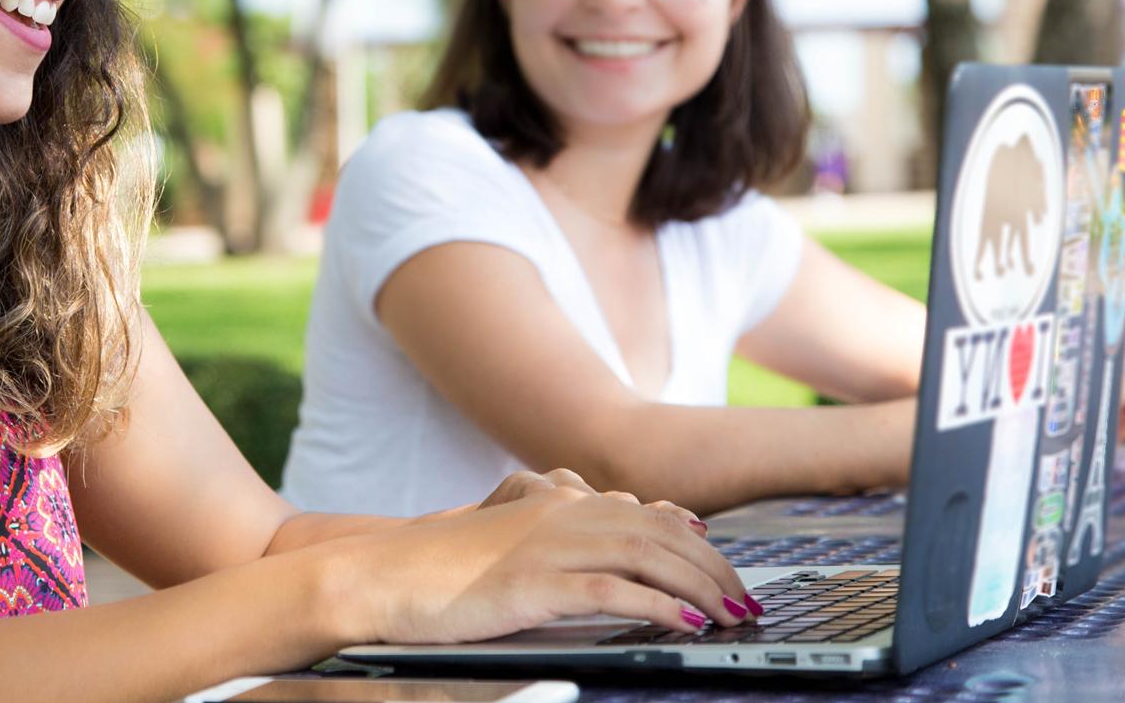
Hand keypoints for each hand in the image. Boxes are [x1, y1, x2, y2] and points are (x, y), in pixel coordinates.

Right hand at [346, 482, 752, 646]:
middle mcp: (559, 512)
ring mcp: (548, 545)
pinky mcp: (533, 583)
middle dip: (712, 567)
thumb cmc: (437, 566)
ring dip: (700, 586)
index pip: (644, 511)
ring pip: (647, 556)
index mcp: (554, 500)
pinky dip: (659, 605)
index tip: (721, 563)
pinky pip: (613, 590)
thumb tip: (609, 533)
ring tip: (731, 614)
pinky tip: (686, 623)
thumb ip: (557, 529)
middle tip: (744, 600)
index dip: (692, 538)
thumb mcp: (505, 536)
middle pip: (659, 532)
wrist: (381, 574)